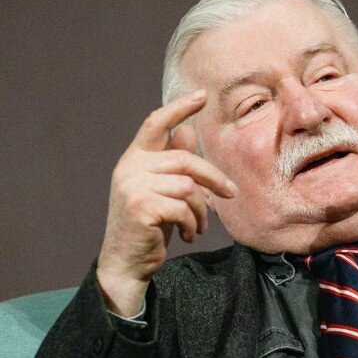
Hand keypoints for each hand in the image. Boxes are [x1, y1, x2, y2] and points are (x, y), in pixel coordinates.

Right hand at [96, 90, 236, 315]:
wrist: (126, 263)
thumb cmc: (149, 225)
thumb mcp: (162, 191)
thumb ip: (173, 163)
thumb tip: (189, 131)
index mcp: (134, 158)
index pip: (156, 123)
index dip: (179, 108)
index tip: (202, 95)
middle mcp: (130, 167)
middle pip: (185, 159)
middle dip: (214, 177)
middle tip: (231, 194)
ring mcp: (132, 186)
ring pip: (188, 186)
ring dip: (202, 209)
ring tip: (199, 225)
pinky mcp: (140, 206)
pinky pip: (183, 207)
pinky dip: (192, 223)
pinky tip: (188, 234)